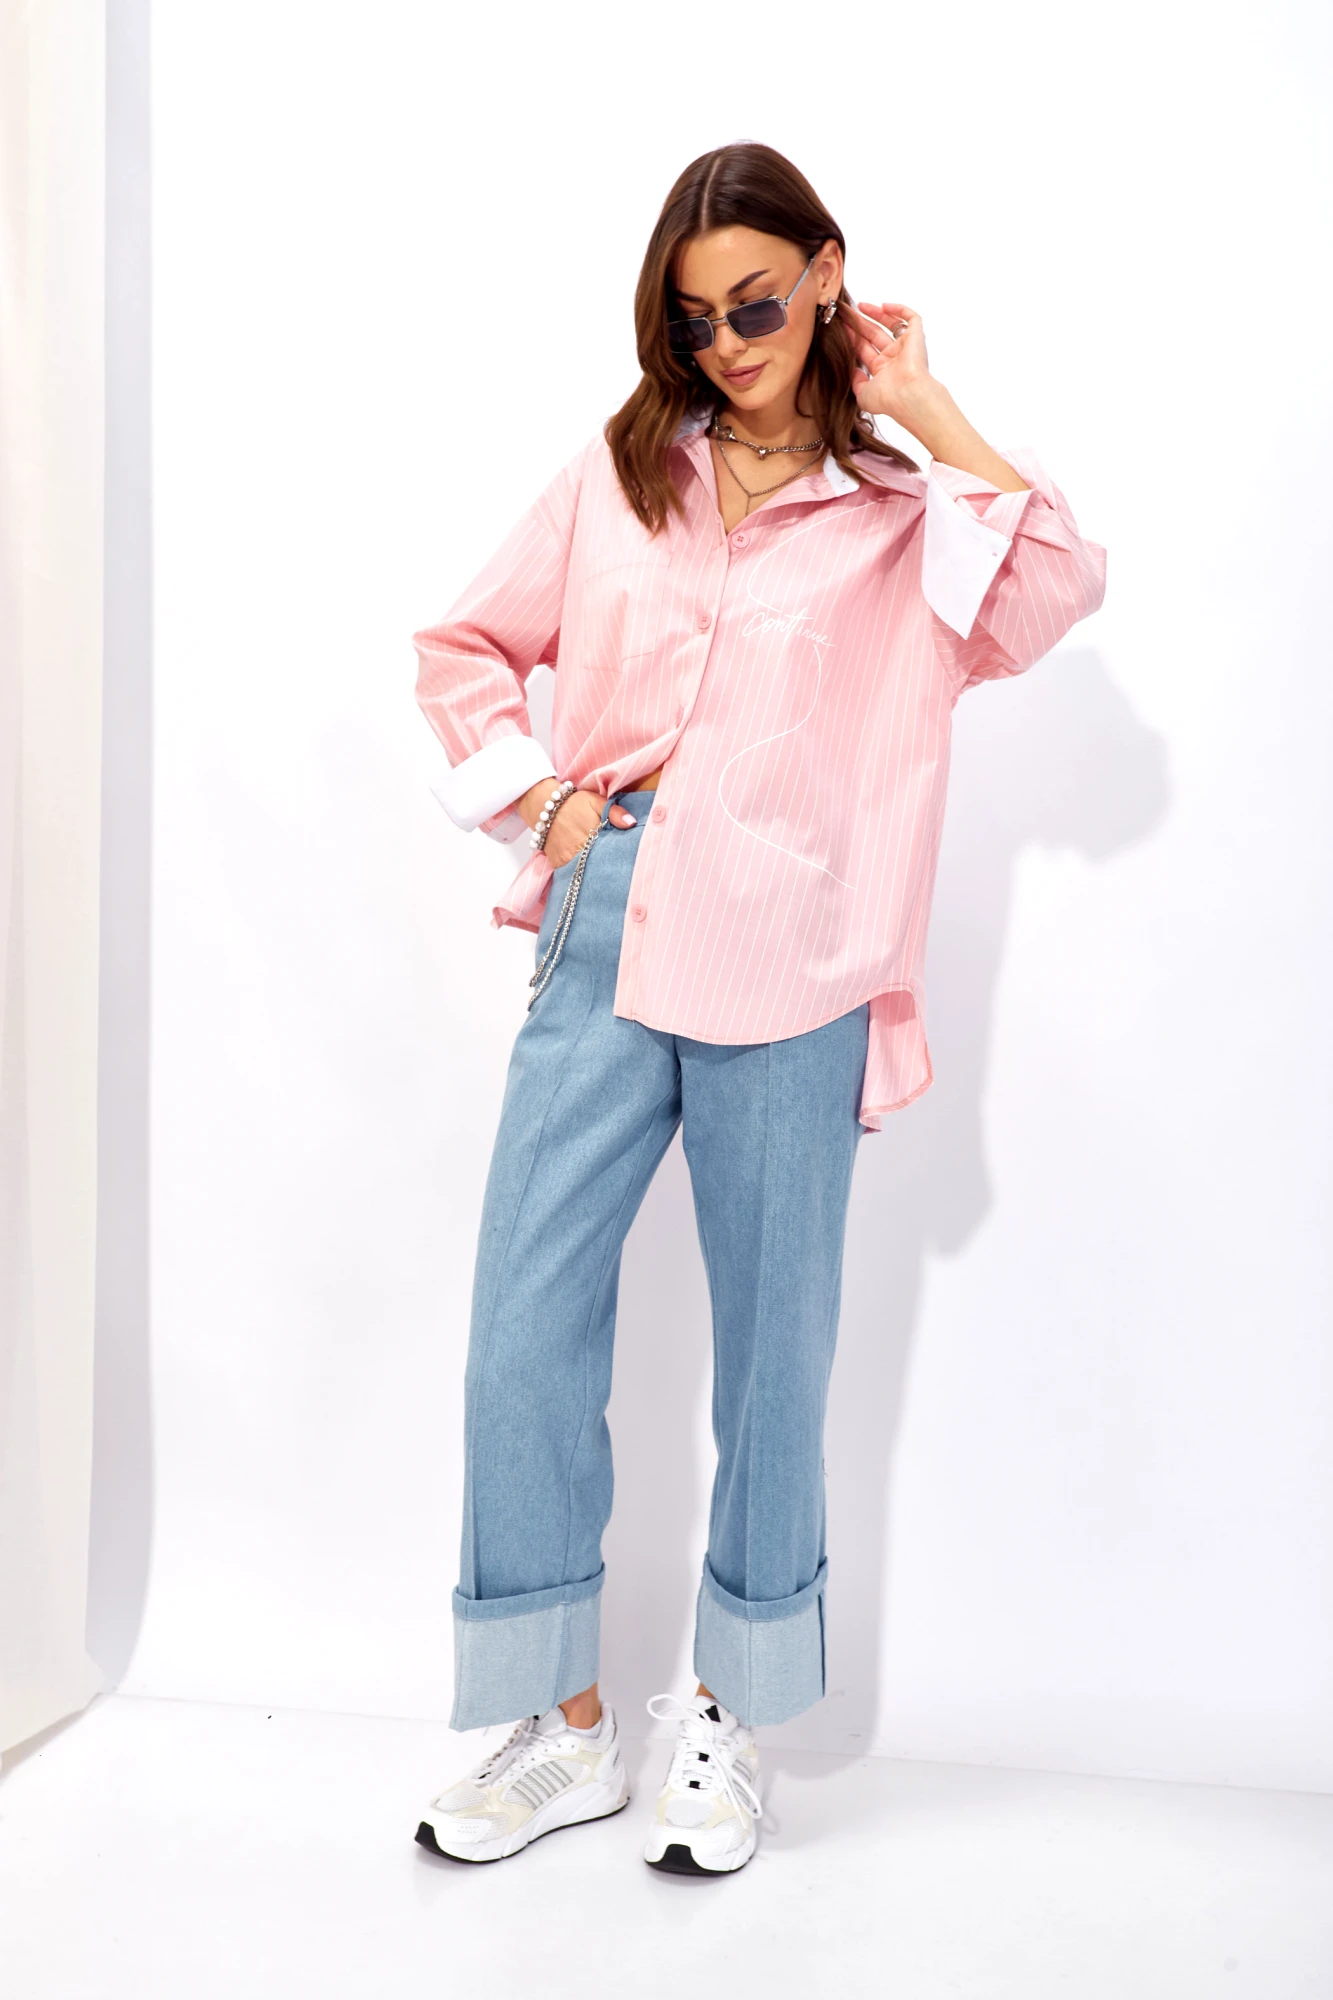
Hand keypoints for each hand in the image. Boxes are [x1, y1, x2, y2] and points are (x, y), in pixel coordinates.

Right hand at [515, 782, 636, 867]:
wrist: (544, 806)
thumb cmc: (574, 803)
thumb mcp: (596, 801)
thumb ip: (614, 812)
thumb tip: (632, 823)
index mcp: (592, 836)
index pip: (610, 854)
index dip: (618, 860)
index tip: (625, 863)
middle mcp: (579, 850)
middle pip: (598, 866)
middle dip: (607, 870)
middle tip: (617, 874)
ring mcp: (567, 859)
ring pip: (584, 873)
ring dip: (592, 875)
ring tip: (603, 877)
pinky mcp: (557, 863)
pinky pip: (570, 875)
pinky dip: (578, 875)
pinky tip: (586, 876)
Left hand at [846, 301, 937, 427]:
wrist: (908, 395)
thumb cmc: (888, 398)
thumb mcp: (863, 395)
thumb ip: (855, 382)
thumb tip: (852, 370)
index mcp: (882, 371)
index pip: (864, 349)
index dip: (852, 337)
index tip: (840, 327)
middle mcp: (894, 358)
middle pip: (874, 334)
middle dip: (859, 323)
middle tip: (845, 312)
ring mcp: (905, 347)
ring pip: (890, 324)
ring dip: (875, 313)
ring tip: (859, 305)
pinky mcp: (916, 337)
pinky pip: (911, 318)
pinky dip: (899, 310)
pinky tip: (883, 306)